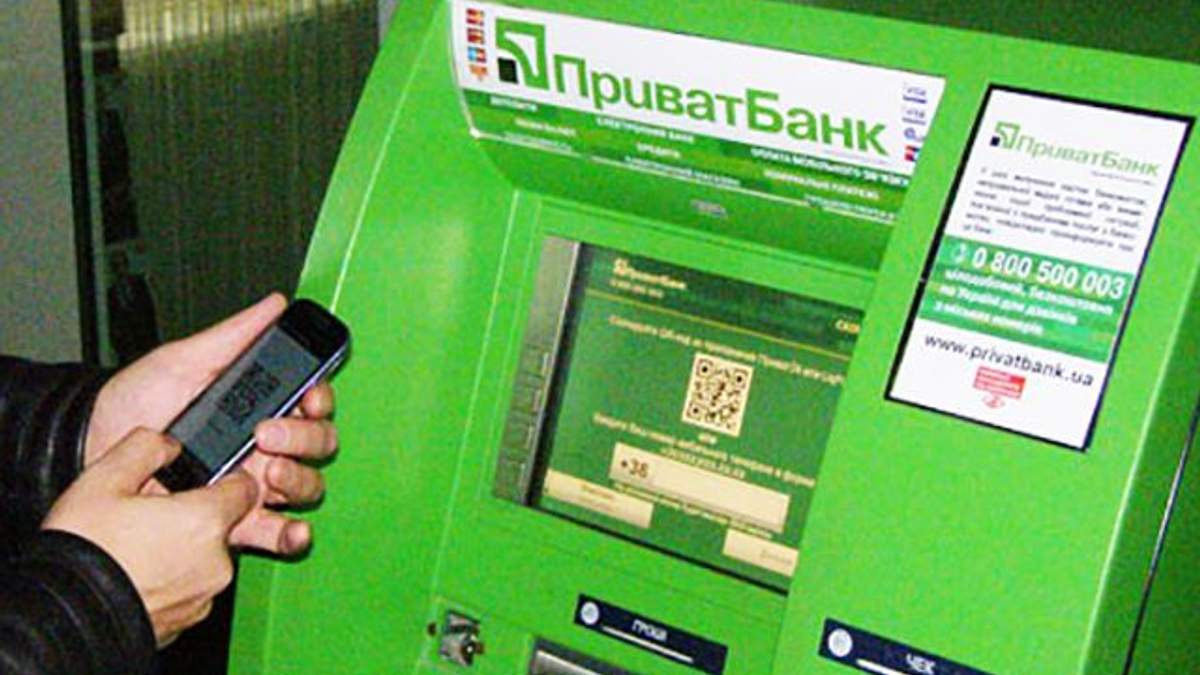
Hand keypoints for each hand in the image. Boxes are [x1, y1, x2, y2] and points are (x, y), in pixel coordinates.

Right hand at [43, 428, 257, 645]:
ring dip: (179, 548)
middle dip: (190, 514)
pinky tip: (133, 572)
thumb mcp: (104, 479)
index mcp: (206, 521)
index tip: (196, 479)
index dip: (222, 477)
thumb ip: (146, 447)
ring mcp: (202, 597)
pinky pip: (187, 588)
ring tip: (133, 546)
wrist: (60, 619)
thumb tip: (168, 444)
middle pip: (219, 523)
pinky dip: (168, 579)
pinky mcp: (185, 622)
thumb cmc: (82, 552)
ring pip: (203, 558)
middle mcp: (217, 563)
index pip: (245, 487)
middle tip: (146, 515)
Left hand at [85, 293, 337, 554]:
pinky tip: (289, 529)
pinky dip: (292, 534)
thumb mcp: (183, 360)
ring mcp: (253, 485)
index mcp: (260, 406)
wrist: (90, 448)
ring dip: (299, 479)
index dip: (320, 400)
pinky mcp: (235, 521)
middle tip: (267, 433)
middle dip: (305, 438)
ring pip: (306, 486)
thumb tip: (276, 305)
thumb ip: (234, 337)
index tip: (308, 398)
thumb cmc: (134, 401)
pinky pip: (278, 532)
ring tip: (269, 474)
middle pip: (318, 444)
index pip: (312, 402)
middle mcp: (265, 446)